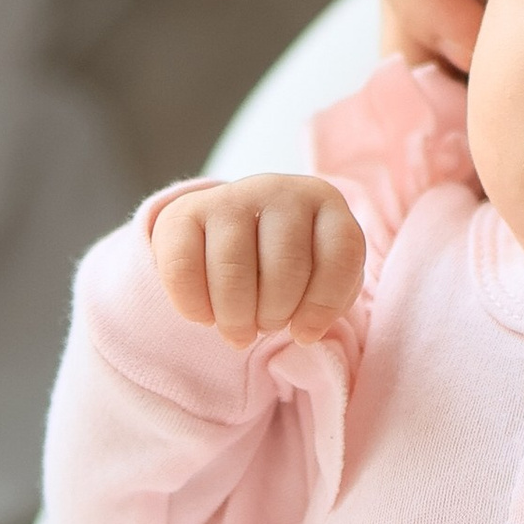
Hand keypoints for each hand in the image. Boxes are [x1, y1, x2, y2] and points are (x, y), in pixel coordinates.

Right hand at [151, 175, 365, 343]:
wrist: (225, 233)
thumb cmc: (285, 265)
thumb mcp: (319, 276)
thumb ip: (327, 302)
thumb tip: (304, 332)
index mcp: (324, 202)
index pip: (341, 256)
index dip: (324, 306)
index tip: (305, 332)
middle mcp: (279, 190)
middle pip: (286, 269)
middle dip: (275, 316)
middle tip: (265, 326)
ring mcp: (230, 197)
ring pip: (234, 271)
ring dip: (236, 319)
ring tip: (238, 329)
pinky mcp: (183, 213)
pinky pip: (184, 270)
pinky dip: (195, 308)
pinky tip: (205, 315)